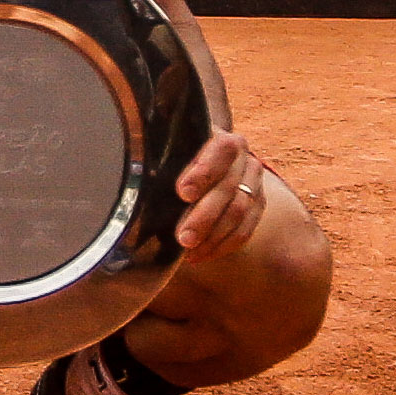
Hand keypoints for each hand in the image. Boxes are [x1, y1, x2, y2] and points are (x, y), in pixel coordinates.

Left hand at [168, 131, 275, 262]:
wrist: (201, 163)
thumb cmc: (177, 157)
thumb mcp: (170, 150)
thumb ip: (161, 158)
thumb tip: (139, 178)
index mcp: (223, 139)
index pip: (222, 150)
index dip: (204, 172)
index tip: (183, 192)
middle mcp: (243, 158)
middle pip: (228, 188)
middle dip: (204, 216)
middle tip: (183, 238)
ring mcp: (253, 183)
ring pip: (239, 212)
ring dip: (213, 236)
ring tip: (189, 251)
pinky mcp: (256, 206)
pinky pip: (245, 230)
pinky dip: (222, 245)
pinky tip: (200, 255)